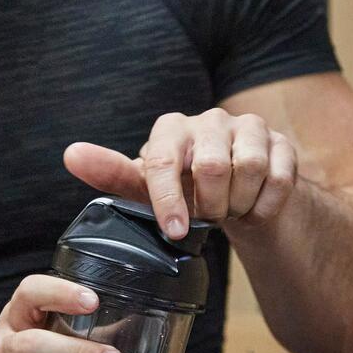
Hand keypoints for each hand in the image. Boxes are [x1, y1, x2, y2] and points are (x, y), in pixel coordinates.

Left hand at [64, 108, 298, 238]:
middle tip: (207, 219)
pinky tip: (254, 209)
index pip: (164, 161)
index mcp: (172, 128)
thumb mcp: (146, 187)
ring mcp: (250, 128)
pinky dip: (265, 206)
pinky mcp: (282, 143)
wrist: (235, 194)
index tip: (175, 232)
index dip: (169, 201)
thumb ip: (111, 173)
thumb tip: (71, 154)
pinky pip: (280, 178)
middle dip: (210, 206)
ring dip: (239, 205)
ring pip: (250, 169)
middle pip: (211, 166)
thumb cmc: (183, 189)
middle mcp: (211, 119)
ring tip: (230, 211)